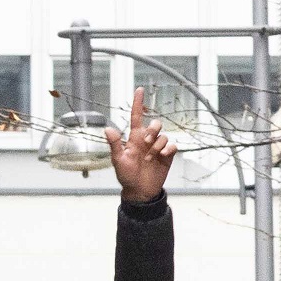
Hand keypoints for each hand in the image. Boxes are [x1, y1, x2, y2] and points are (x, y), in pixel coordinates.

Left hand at [106, 87, 176, 204]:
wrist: (139, 190)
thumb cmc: (126, 175)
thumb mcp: (118, 160)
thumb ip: (114, 144)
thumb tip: (107, 129)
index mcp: (134, 139)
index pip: (137, 117)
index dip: (137, 103)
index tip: (139, 89)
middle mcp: (147, 140)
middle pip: (155, 124)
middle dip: (153, 129)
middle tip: (146, 142)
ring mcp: (157, 147)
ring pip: (163, 136)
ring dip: (157, 146)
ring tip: (149, 159)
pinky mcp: (167, 155)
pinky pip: (172, 145)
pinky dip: (168, 149)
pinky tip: (161, 157)